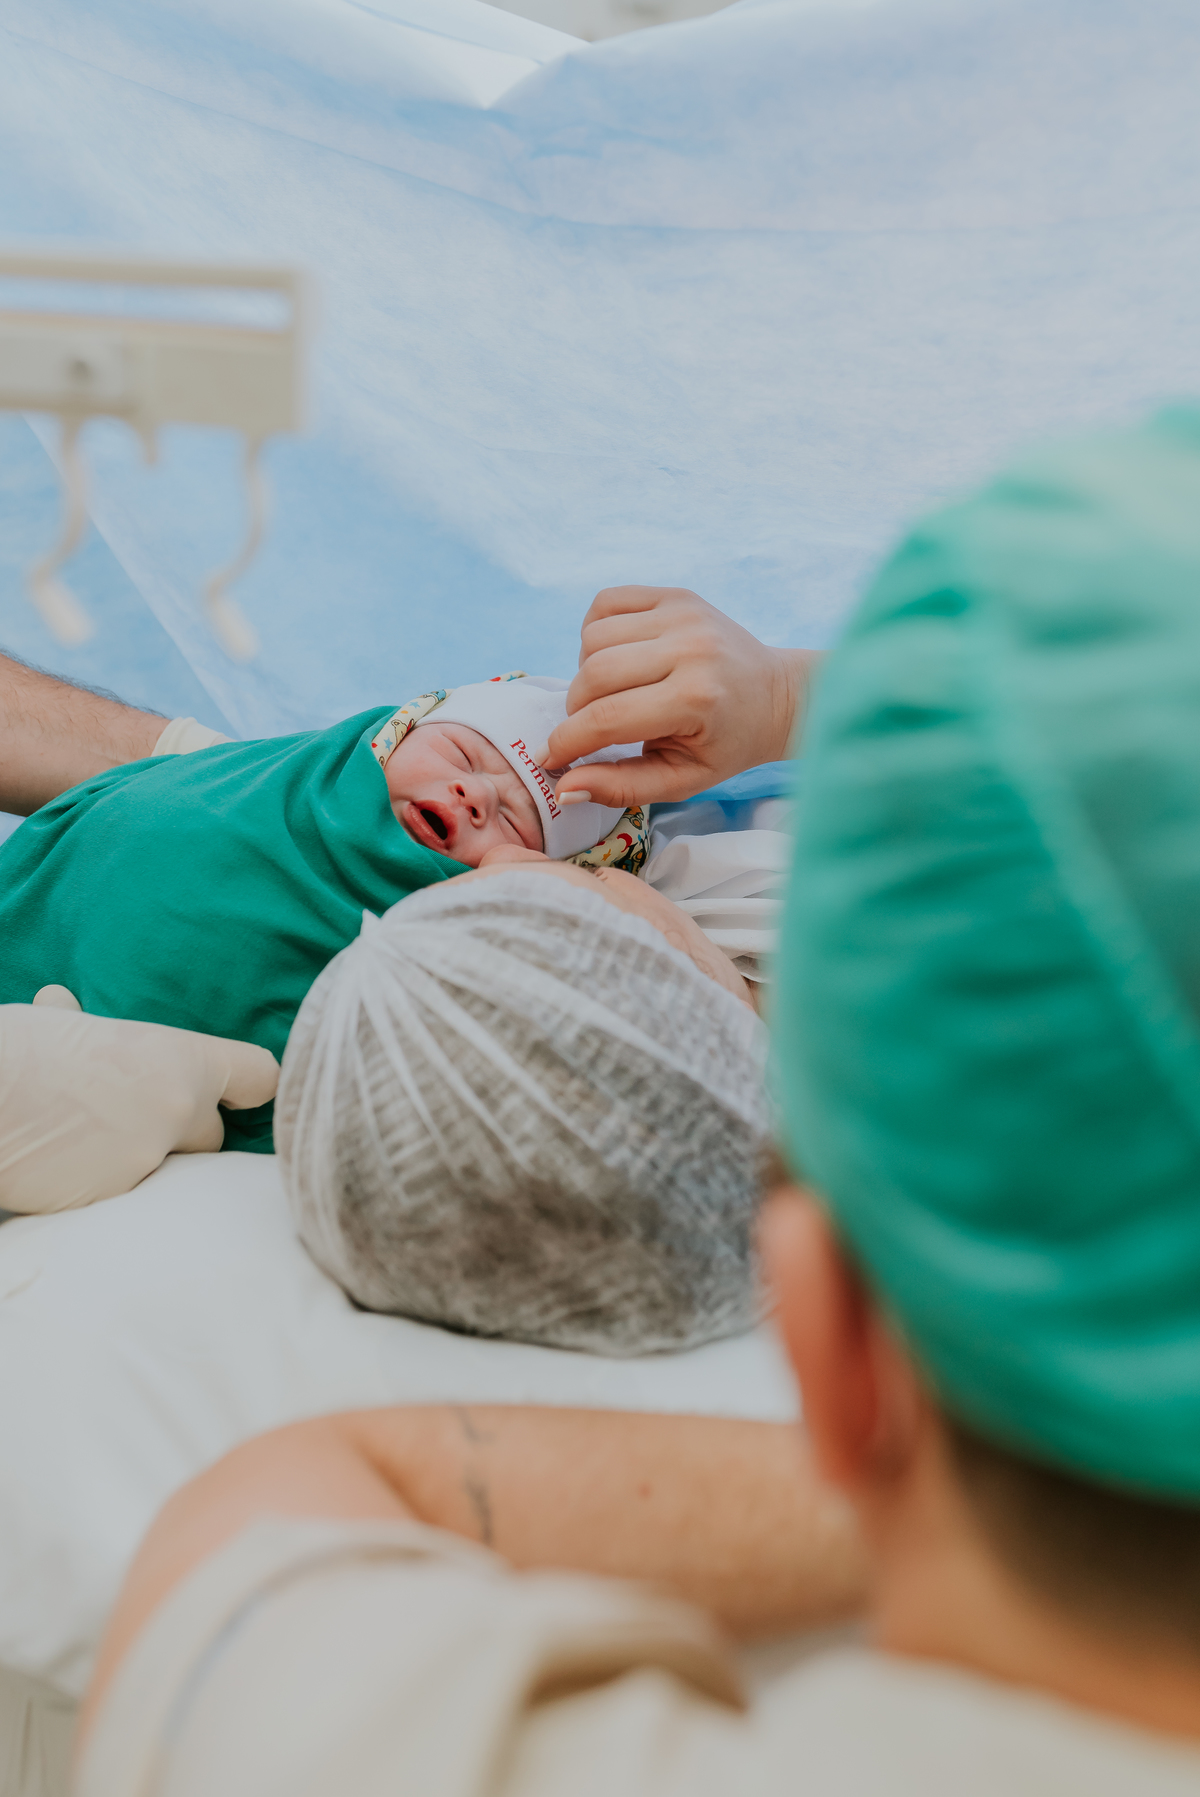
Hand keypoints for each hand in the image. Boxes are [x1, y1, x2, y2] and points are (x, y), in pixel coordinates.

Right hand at [0, 993, 278, 1213]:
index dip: (248, 1088)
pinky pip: (122, 1203)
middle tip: (133, 1121)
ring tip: (82, 1144)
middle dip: (182, 1135)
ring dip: (137, 1163)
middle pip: (212, 1138)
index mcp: (180, 1062)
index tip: (240, 1096)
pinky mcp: (110, 1208)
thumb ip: (83, 1025)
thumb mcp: (59, 1025)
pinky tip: (61, 1170)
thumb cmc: (14, 1052)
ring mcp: (147, 1167)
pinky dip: (99, 1191)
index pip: (258, 1077)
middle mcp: (178, 1117)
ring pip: (165, 1175)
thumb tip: (61, 1003)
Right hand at [541, 587, 817, 808]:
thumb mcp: (681, 780)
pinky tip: (620, 659)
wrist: (775, 695)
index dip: (567, 741)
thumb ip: (622, 787)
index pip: (607, 718)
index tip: (550, 758)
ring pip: (592, 638)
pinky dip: (597, 634)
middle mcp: (689, 647)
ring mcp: (683, 613)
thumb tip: (564, 789)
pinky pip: (606, 604)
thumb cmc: (727, 744)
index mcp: (695, 699)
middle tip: (590, 728)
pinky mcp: (676, 594)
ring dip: (586, 672)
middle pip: (593, 674)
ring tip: (614, 693)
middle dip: (576, 709)